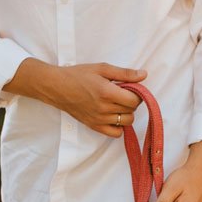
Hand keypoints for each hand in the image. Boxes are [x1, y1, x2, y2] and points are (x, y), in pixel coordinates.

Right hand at [6, 60, 145, 137]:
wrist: (57, 87)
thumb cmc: (78, 75)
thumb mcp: (102, 69)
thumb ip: (124, 73)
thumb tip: (144, 75)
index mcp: (107, 92)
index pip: (134, 100)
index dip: (136, 94)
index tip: (130, 89)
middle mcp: (104, 108)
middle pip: (131, 110)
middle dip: (131, 102)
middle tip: (121, 94)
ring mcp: (99, 119)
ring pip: (126, 122)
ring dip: (126, 113)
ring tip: (117, 104)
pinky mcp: (94, 126)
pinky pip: (116, 133)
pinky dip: (119, 126)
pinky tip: (113, 116)